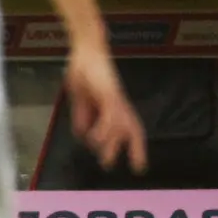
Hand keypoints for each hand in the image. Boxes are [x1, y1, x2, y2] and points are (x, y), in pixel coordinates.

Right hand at [66, 41, 146, 173]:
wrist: (86, 48)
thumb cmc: (83, 69)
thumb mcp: (80, 97)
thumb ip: (83, 116)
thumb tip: (84, 136)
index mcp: (114, 106)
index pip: (128, 129)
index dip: (133, 147)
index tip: (137, 166)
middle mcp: (119, 104)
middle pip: (132, 129)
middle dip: (134, 150)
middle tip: (136, 169)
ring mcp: (115, 99)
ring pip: (122, 125)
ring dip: (114, 144)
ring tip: (106, 160)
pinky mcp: (109, 93)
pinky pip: (110, 114)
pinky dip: (105, 128)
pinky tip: (96, 139)